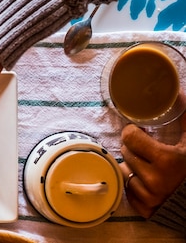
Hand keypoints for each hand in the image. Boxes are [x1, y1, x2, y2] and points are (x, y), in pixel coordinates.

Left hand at [119, 96, 185, 217]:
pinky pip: (128, 190)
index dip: (133, 132)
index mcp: (167, 160)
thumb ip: (185, 119)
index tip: (138, 132)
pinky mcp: (145, 210)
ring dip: (133, 167)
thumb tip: (178, 94)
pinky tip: (147, 182)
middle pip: (126, 152)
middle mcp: (155, 180)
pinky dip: (135, 185)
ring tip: (148, 166)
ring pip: (125, 171)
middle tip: (146, 149)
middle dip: (134, 149)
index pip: (130, 137)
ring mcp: (149, 197)